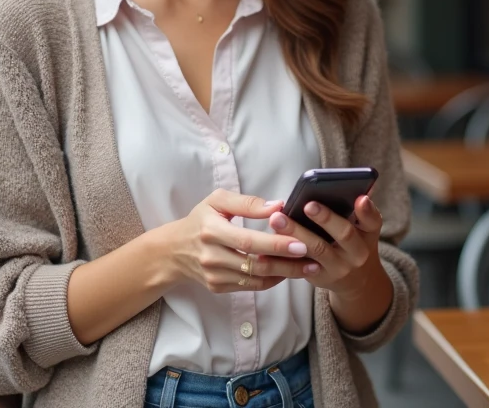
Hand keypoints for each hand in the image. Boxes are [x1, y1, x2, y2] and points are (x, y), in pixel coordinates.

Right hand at [163, 189, 314, 293]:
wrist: (174, 250)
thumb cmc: (201, 219)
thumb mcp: (217, 201)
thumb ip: (248, 202)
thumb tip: (278, 206)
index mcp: (211, 230)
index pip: (248, 241)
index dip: (276, 243)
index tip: (300, 243)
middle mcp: (211, 256)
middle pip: (255, 264)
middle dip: (287, 263)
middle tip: (313, 258)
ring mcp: (214, 275)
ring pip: (256, 279)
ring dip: (284, 274)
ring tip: (307, 266)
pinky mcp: (217, 287)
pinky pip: (250, 286)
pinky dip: (271, 280)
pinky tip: (286, 271)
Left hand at [268, 195, 384, 299]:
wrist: (357, 281)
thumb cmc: (354, 244)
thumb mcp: (363, 229)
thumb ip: (357, 211)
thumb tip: (357, 188)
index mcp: (368, 234)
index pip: (373, 221)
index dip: (367, 210)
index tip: (359, 198)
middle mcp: (358, 253)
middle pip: (344, 234)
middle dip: (325, 218)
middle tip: (307, 204)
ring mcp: (339, 267)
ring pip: (317, 249)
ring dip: (296, 233)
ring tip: (277, 220)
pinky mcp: (320, 277)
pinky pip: (300, 265)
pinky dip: (283, 256)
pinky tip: (267, 247)